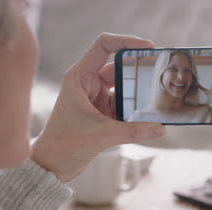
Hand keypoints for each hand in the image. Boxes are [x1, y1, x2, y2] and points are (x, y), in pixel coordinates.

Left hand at [30, 33, 164, 182]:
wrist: (51, 165)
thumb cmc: (64, 145)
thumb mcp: (100, 136)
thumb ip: (132, 131)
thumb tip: (160, 128)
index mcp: (79, 77)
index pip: (104, 46)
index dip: (127, 41)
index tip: (149, 47)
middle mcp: (87, 83)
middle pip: (118, 67)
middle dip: (139, 70)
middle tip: (160, 73)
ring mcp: (95, 98)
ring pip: (123, 87)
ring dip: (138, 93)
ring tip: (158, 97)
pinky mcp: (101, 112)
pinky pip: (123, 104)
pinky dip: (135, 109)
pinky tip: (149, 115)